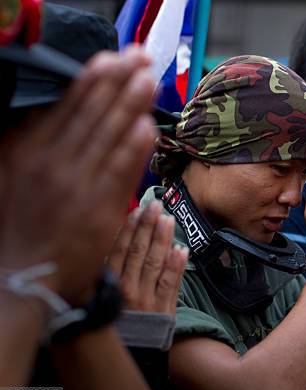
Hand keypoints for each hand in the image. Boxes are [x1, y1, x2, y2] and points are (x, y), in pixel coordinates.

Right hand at [0, 46, 157, 304]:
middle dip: (121, 82)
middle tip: (143, 58)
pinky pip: (122, 171)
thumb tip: (53, 109)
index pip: (68, 105)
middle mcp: (52, 163)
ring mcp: (78, 186)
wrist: (26, 275)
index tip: (115, 58)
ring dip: (133, 105)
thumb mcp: (12, 174)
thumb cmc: (21, 222)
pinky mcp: (101, 209)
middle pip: (93, 113)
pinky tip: (148, 125)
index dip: (95, 79)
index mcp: (28, 150)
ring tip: (151, 80)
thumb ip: (31, 141)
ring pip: (110, 136)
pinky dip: (135, 147)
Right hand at [107, 201, 187, 314]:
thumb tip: (126, 237)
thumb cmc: (116, 320)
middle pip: (139, 253)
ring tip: (168, 219)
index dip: (129, 229)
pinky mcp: (164, 311)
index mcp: (110, 286)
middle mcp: (127, 291)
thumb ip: (112, 270)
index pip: (120, 251)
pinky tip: (182, 249)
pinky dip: (177, 266)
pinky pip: (171, 284)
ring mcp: (147, 301)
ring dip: (163, 240)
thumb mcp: (104, 295)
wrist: (129, 353)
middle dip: (147, 227)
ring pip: (156, 264)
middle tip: (155, 205)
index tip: (138, 210)